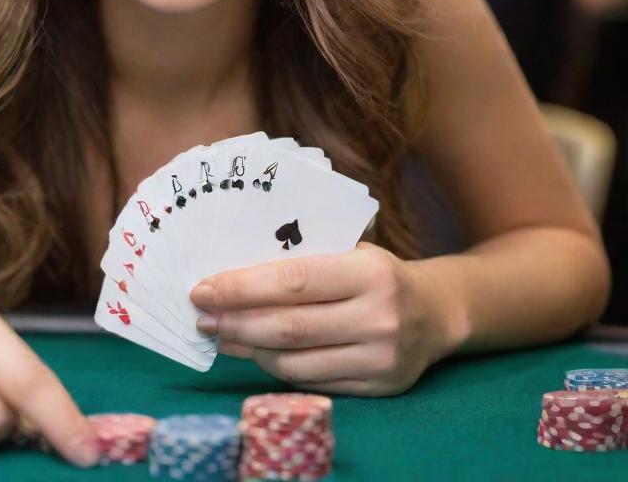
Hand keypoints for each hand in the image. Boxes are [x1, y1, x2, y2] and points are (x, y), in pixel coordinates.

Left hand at [189, 243, 451, 395]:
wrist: (437, 313)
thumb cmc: (377, 272)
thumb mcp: (351, 250)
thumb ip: (304, 256)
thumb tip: (232, 269)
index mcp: (368, 272)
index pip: (293, 281)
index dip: (242, 287)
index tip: (203, 288)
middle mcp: (377, 317)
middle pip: (288, 327)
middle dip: (235, 322)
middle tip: (201, 316)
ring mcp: (379, 359)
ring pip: (294, 362)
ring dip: (248, 349)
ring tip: (220, 334)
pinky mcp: (377, 389)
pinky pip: (310, 381)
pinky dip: (274, 368)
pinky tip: (254, 351)